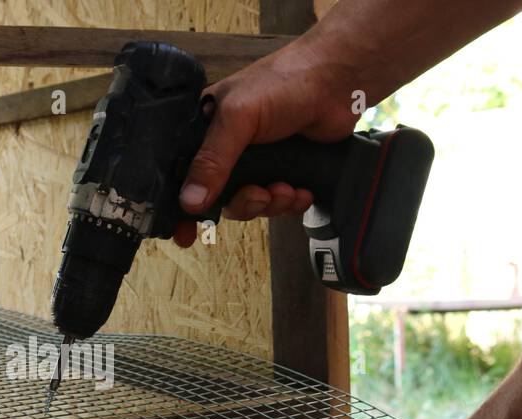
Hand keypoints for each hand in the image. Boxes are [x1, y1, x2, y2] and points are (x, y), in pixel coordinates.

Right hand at [174, 44, 360, 247]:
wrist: (337, 82)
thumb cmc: (284, 82)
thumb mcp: (238, 117)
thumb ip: (212, 160)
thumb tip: (190, 201)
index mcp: (207, 130)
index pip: (184, 174)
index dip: (184, 206)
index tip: (185, 233)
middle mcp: (229, 148)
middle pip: (221, 197)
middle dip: (243, 203)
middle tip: (259, 196)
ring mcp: (258, 160)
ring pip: (251, 203)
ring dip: (270, 204)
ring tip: (286, 188)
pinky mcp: (285, 169)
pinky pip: (278, 203)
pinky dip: (290, 203)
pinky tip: (301, 190)